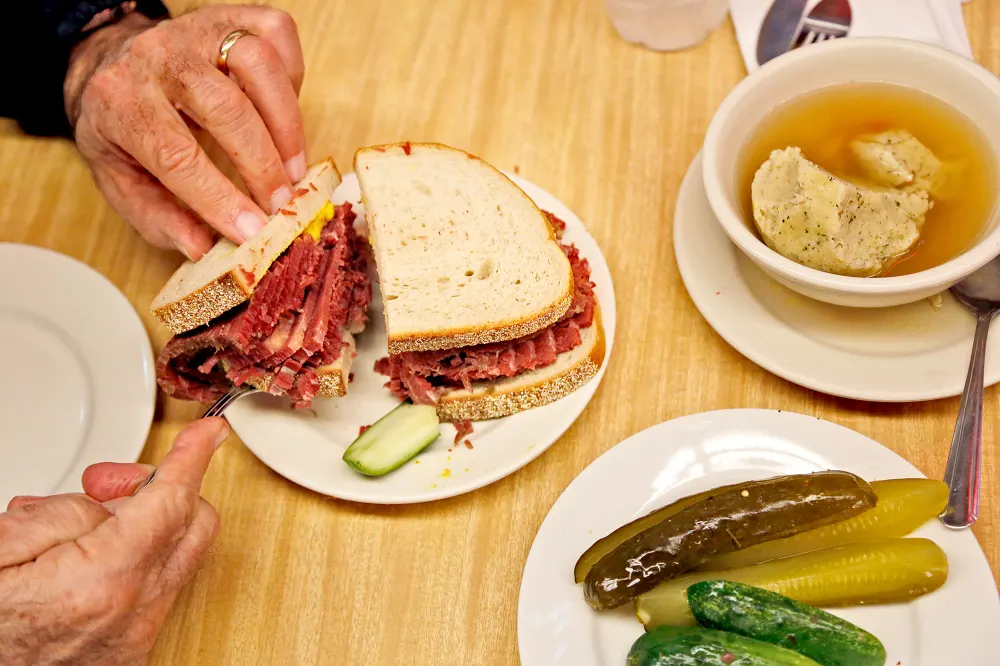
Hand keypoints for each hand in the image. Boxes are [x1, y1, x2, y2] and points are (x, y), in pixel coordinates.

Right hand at [0, 418, 228, 665]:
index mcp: (101, 581)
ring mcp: (136, 637)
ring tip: (69, 533)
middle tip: (108, 486)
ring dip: (138, 528)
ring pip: (171, 556)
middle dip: (161, 490)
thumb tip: (108, 502)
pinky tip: (79, 565)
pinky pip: (151, 590)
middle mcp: (132, 612)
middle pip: (191, 525)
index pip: (172, 501)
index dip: (191, 457)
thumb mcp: (3, 548)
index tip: (209, 432)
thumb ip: (64, 513)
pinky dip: (128, 565)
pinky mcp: (130, 652)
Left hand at [64, 5, 306, 259]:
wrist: (111, 60)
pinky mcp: (232, 16)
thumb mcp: (120, 178)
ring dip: (286, 124)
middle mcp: (157, 57)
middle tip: (282, 205)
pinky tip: (283, 114)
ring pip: (258, 63)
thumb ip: (158, 216)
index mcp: (120, 102)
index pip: (175, 154)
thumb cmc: (125, 127)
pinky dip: (292, 78)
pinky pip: (277, 36)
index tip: (251, 231)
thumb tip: (202, 248)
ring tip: (293, 168)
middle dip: (262, 164)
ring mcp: (198, 30)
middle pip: (225, 108)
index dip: (219, 197)